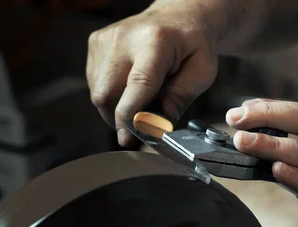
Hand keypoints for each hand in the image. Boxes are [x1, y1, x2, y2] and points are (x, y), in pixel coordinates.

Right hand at [87, 0, 219, 145]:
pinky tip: (131, 88)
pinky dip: (112, 95)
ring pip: (98, 92)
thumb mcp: (202, 72)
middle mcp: (124, 38)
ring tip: (143, 101)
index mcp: (156, 42)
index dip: (131, 117)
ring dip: (117, 108)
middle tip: (142, 127)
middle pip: (108, 93)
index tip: (130, 139)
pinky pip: (95, 83)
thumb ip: (180, 98)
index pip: (137, 85)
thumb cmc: (193, 44)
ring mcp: (106, 39)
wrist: (179, 16)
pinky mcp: (95, 43)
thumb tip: (158, 126)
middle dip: (122, 119)